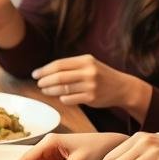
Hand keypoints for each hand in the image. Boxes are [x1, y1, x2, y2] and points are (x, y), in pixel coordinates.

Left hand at [32, 54, 150, 113]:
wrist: (122, 87)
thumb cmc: (101, 75)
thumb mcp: (89, 64)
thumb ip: (72, 66)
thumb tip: (47, 72)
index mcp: (85, 60)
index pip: (59, 64)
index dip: (44, 70)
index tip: (35, 74)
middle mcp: (88, 72)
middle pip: (59, 76)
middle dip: (45, 81)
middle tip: (38, 83)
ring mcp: (90, 85)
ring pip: (63, 89)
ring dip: (51, 90)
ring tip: (45, 90)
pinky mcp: (92, 98)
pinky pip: (70, 99)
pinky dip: (63, 98)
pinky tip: (60, 97)